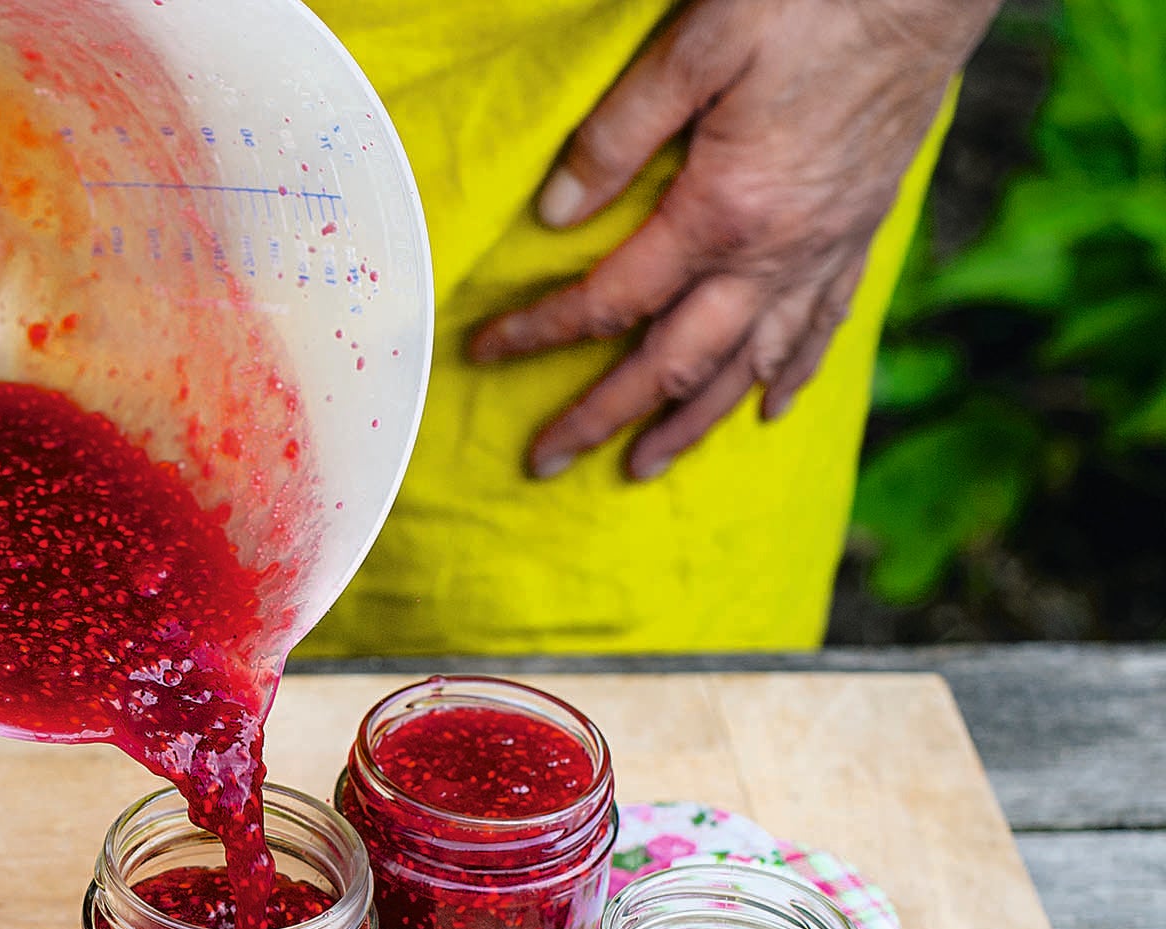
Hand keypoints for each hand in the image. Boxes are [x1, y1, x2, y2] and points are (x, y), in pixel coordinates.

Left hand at [467, 0, 999, 480]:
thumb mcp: (701, 44)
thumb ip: (620, 132)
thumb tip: (555, 214)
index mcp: (725, 210)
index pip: (612, 299)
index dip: (542, 332)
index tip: (486, 352)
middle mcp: (778, 252)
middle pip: (675, 363)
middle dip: (605, 417)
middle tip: (547, 461)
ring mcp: (826, 250)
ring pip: (748, 368)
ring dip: (691, 425)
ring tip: (643, 465)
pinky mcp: (862, 232)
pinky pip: (823, 329)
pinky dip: (789, 378)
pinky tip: (766, 410)